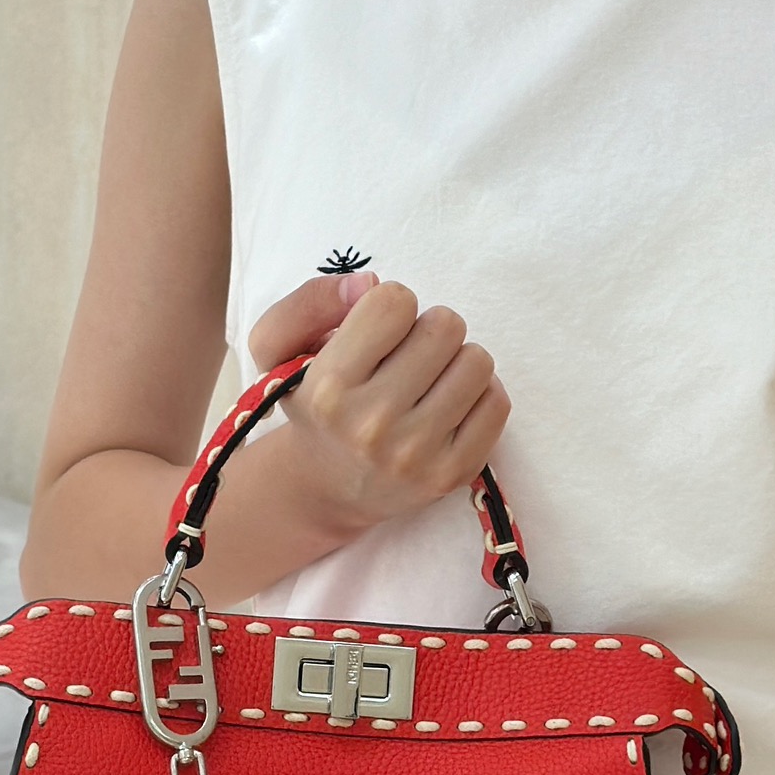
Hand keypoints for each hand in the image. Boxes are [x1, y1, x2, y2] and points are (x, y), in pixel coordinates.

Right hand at [245, 273, 511, 540]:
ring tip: (429, 381)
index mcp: (330, 387)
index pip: (395, 302)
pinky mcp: (451, 474)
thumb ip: (311, 301)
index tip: (381, 333)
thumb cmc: (314, 406)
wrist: (326, 488)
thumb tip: (369, 285)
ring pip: (476, 362)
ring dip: (456, 361)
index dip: (392, 307)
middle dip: (428, 331)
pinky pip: (496, 403)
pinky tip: (450, 404)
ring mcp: (415, 455)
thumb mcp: (279, 348)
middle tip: (409, 357)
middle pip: (445, 327)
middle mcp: (372, 425)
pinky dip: (479, 395)